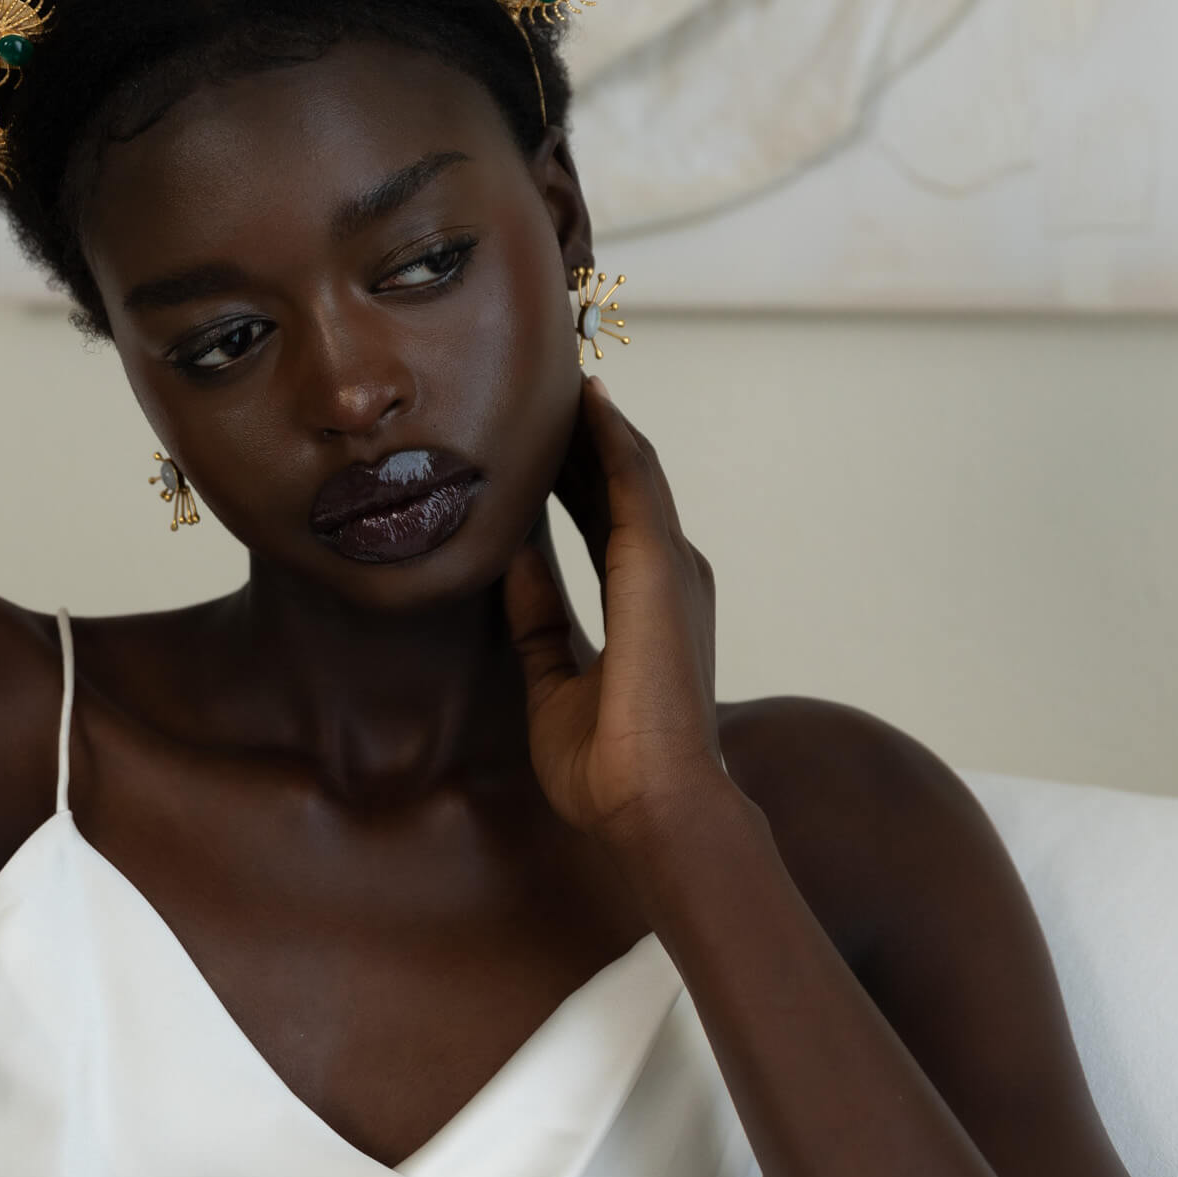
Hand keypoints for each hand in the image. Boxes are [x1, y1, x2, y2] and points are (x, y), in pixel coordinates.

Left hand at [505, 377, 729, 849]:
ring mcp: (668, 565)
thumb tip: (509, 556)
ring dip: (595, 424)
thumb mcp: (552, 680)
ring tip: (562, 374)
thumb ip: (536, 617)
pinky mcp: (659, 562)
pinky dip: (610, 436)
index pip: (602, 522)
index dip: (572, 478)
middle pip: (617, 485)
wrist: (652, 802)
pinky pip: (632, 480)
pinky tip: (588, 399)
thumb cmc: (607, 766)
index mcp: (646, 607)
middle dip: (582, 437)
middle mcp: (667, 577)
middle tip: (546, 387)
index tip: (540, 440)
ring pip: (628, 470)